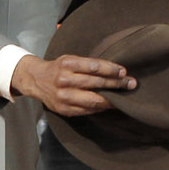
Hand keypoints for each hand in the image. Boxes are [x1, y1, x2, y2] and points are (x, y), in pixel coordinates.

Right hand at [9, 54, 135, 117]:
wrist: (36, 80)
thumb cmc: (59, 68)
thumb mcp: (70, 59)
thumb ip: (88, 64)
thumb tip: (115, 71)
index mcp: (67, 64)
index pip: (93, 66)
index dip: (111, 69)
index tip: (123, 71)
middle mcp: (64, 80)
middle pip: (96, 83)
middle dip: (116, 84)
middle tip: (131, 83)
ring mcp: (64, 97)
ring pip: (93, 99)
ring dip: (112, 99)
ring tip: (124, 97)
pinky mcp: (64, 110)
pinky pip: (87, 110)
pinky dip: (101, 107)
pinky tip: (110, 104)